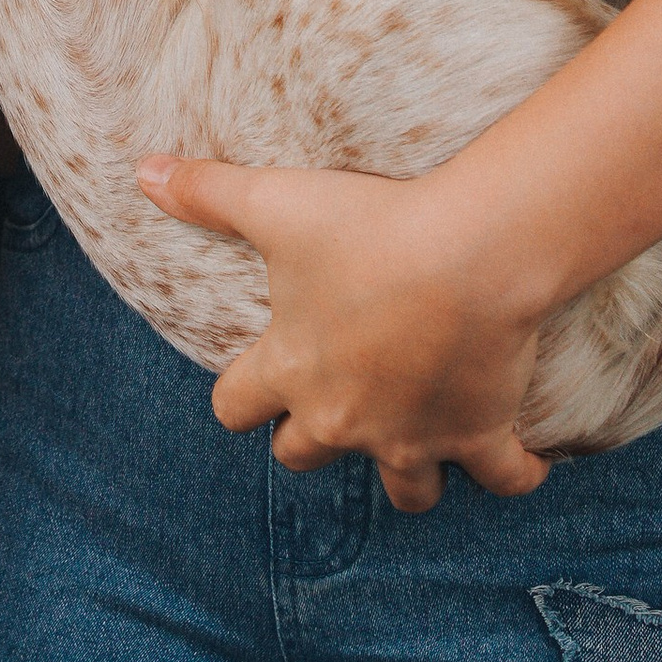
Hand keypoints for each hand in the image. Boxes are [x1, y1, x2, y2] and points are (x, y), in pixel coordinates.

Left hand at [137, 152, 551, 511]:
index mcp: (290, 372)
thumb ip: (205, 192)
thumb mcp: (275, 202)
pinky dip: (512, 472)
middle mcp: (344, 421)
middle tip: (332, 402)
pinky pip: (501, 477)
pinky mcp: (479, 435)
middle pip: (304, 457)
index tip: (250, 384)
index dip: (239, 397)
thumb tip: (141, 171)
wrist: (468, 253)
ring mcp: (414, 438)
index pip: (235, 409)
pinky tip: (520, 461)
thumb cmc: (367, 226)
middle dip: (311, 437)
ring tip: (415, 445)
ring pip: (404, 490)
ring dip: (406, 472)